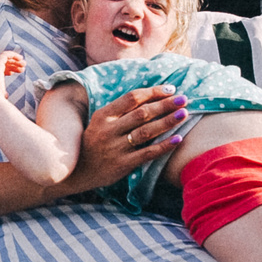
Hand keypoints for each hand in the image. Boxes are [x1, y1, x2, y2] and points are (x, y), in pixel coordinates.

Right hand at [0, 50, 27, 106]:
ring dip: (15, 61)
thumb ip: (2, 95)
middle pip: (1, 65)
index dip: (6, 70)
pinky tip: (20, 58)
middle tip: (22, 68)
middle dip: (12, 65)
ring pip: (4, 60)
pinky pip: (5, 55)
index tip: (15, 72)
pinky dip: (13, 55)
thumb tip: (5, 95)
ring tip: (24, 64)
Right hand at [60, 85, 186, 195]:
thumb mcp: (100, 123)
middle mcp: (108, 130)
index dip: (153, 92)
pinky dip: (163, 146)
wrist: (77, 172)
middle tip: (184, 99)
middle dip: (165, 105)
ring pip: (146, 132)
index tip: (171, 89)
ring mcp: (115, 148)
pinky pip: (147, 153)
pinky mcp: (122, 165)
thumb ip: (120, 110)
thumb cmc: (94, 143)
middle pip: (142, 113)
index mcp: (103, 115)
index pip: (132, 98)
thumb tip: (150, 95)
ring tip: (184, 114)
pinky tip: (177, 139)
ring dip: (167, 122)